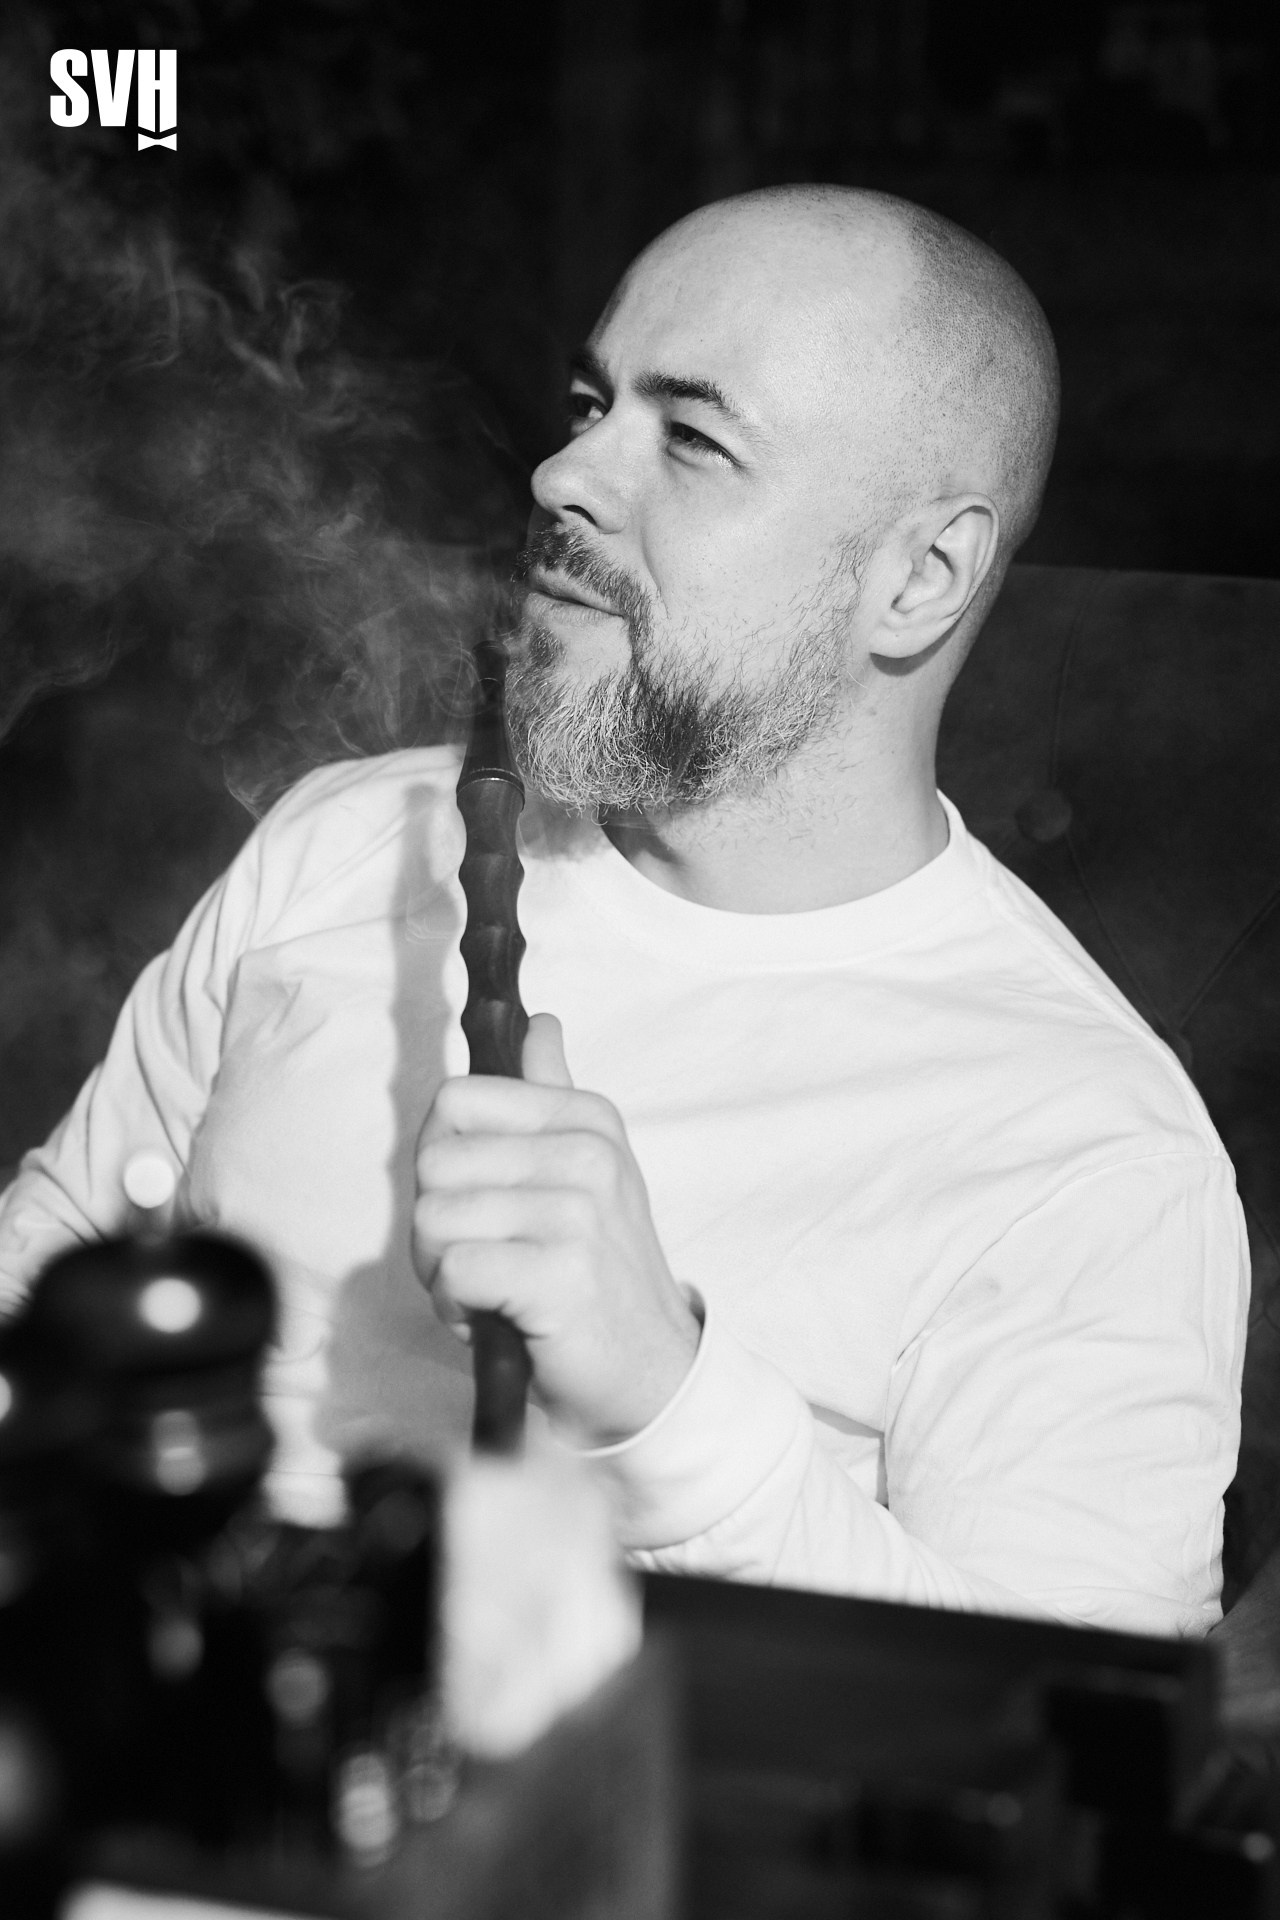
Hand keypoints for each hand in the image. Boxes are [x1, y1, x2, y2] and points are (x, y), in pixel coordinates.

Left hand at [413, 1014, 700, 1445]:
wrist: (648, 1373)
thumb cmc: (598, 1274)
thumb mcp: (585, 1171)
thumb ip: (552, 1095)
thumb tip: (540, 1021)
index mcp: (587, 1118)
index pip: (454, 1102)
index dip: (442, 1160)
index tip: (478, 1200)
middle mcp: (587, 1154)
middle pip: (434, 1163)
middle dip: (435, 1224)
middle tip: (482, 1259)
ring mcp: (578, 1212)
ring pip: (435, 1218)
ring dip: (441, 1270)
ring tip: (490, 1290)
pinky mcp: (562, 1273)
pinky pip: (455, 1269)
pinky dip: (456, 1305)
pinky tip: (493, 1317)